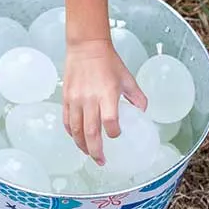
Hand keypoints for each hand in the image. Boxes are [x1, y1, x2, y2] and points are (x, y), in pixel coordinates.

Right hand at [63, 39, 147, 164]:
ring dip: (82, 145)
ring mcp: (76, 99)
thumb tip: (142, 112)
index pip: (110, 122)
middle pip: (90, 132)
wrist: (86, 46)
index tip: (117, 135)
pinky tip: (76, 138)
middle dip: (95, 151)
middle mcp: (90, 99)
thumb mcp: (127, 78)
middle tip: (101, 161)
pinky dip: (71, 132)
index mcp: (107, 94)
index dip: (114, 133)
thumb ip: (137, 96)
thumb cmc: (108, 61)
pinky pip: (67, 120)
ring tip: (88, 153)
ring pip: (76, 130)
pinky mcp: (66, 98)